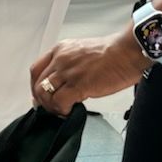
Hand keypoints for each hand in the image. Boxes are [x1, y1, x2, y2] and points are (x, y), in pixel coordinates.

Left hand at [30, 32, 146, 116]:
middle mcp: (60, 59)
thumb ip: (70, 64)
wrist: (127, 53)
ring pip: (45, 94)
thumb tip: (64, 82)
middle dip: (42, 100)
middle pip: (37, 84)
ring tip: (62, 111)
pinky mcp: (77, 85)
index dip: (35, 86)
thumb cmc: (113, 53)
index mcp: (60, 50)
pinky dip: (62, 111)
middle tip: (51, 108)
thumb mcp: (83, 51)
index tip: (39, 96)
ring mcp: (68, 72)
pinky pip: (59, 103)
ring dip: (51, 107)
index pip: (36, 69)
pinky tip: (71, 111)